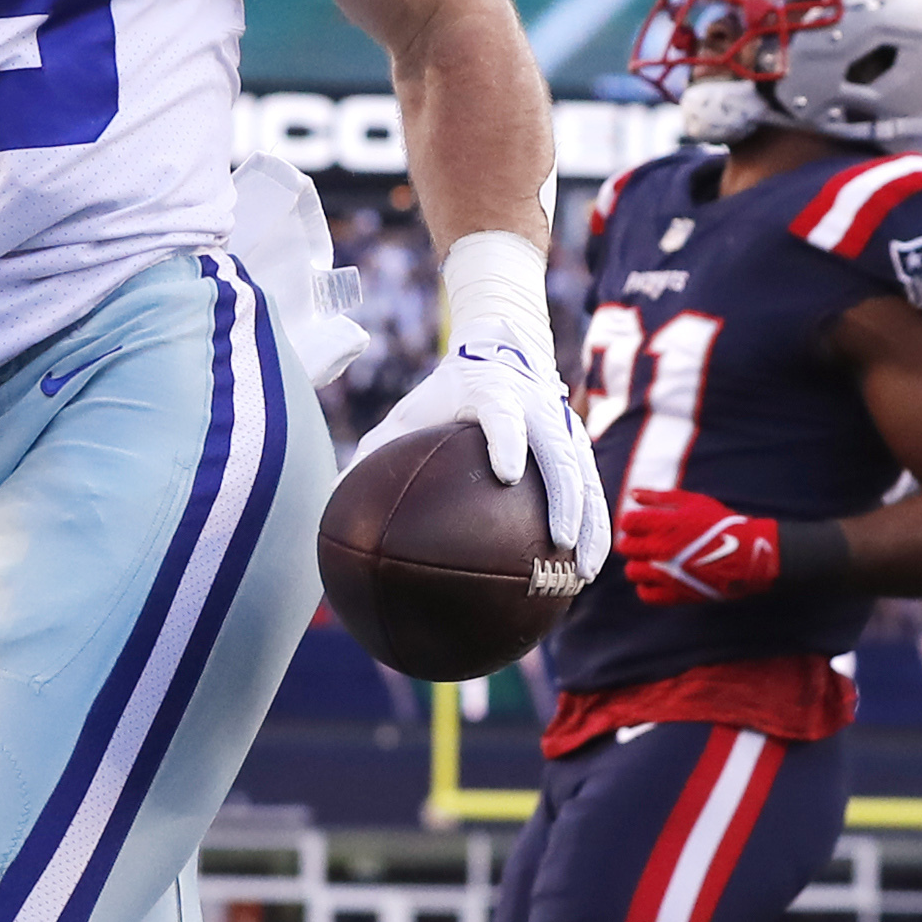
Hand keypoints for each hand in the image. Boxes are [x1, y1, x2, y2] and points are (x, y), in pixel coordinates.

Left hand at [363, 335, 602, 571]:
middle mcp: (538, 410)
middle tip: (557, 541)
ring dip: (589, 522)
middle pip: (560, 453)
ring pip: (585, 476)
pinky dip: (592, 526)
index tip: (507, 475)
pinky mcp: (577, 443)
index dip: (508, 442)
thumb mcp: (406, 414)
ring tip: (584, 570)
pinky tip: (583, 570)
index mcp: (494, 395)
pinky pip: (591, 487)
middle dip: (564, 498)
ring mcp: (563, 427)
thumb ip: (372, 453)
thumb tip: (329, 498)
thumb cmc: (444, 393)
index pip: (504, 417)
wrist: (500, 351)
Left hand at [617, 488, 779, 602]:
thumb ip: (660, 496)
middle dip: (633, 542)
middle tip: (647, 541)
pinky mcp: (674, 594)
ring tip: (653, 560)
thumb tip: (633, 493)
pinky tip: (658, 578)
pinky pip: (646, 594)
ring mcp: (666, 574)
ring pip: (632, 572)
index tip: (642, 523)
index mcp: (664, 525)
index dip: (632, 521)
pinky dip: (647, 586)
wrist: (747, 555)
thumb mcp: (693, 501)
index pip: (627, 522)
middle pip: (626, 547)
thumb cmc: (722, 524)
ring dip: (639, 564)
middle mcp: (660, 550)